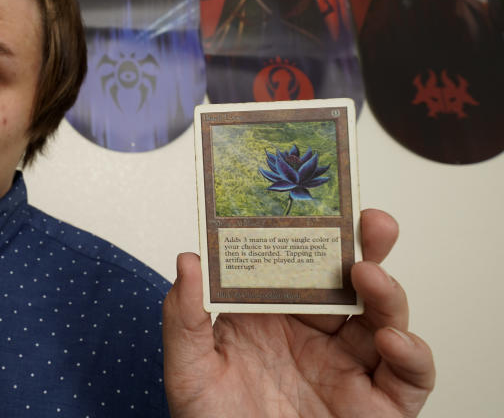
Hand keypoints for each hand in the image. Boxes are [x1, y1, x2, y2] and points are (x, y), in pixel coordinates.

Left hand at [162, 209, 434, 416]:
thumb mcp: (187, 368)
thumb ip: (184, 317)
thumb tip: (188, 258)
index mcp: (273, 313)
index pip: (300, 262)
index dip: (314, 231)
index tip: (319, 200)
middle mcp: (316, 333)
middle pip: (350, 280)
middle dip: (365, 245)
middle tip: (368, 220)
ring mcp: (350, 366)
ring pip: (384, 316)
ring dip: (386, 291)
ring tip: (368, 275)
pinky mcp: (379, 404)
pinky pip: (409, 375)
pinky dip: (412, 353)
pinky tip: (392, 338)